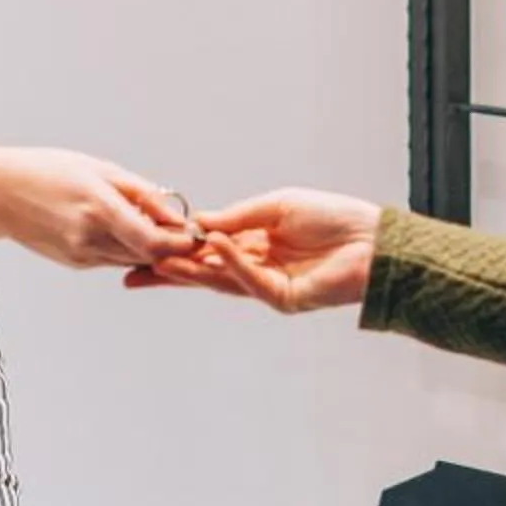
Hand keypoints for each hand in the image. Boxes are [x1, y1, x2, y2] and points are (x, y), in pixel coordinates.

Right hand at [0, 151, 195, 270]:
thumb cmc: (49, 171)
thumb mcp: (100, 169)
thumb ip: (141, 194)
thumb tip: (176, 215)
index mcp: (99, 210)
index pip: (154, 243)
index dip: (181, 244)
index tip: (195, 233)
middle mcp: (90, 239)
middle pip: (148, 256)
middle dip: (168, 245)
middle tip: (181, 228)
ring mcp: (81, 255)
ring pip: (131, 259)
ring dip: (146, 247)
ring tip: (147, 220)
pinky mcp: (74, 263)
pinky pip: (111, 259)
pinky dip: (123, 247)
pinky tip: (114, 225)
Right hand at [126, 188, 380, 313]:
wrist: (373, 239)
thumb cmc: (333, 218)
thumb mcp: (276, 206)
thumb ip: (237, 218)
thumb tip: (199, 223)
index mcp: (253, 244)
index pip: (205, 250)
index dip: (176, 248)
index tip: (144, 243)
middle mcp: (256, 267)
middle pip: (203, 272)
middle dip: (168, 272)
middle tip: (132, 270)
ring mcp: (268, 286)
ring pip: (219, 281)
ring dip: (190, 272)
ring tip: (159, 262)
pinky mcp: (284, 299)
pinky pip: (250, 281)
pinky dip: (231, 264)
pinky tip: (214, 249)